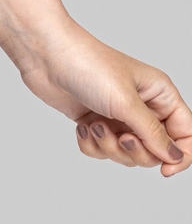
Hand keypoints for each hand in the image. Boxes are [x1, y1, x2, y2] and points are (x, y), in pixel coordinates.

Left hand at [15, 20, 190, 174]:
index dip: (182, 155)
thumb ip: (152, 134)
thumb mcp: (125, 102)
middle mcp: (142, 106)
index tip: (165, 169)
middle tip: (120, 136)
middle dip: (135, 151)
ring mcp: (117, 115)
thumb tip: (175, 157)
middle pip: (156, 151)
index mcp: (160, 94)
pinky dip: (92, 144)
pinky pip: (102, 150)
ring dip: (109, 147)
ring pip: (127, 154)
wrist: (45, 54)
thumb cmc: (87, 65)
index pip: (186, 133)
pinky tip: (82, 125)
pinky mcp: (94, 121)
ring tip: (95, 125)